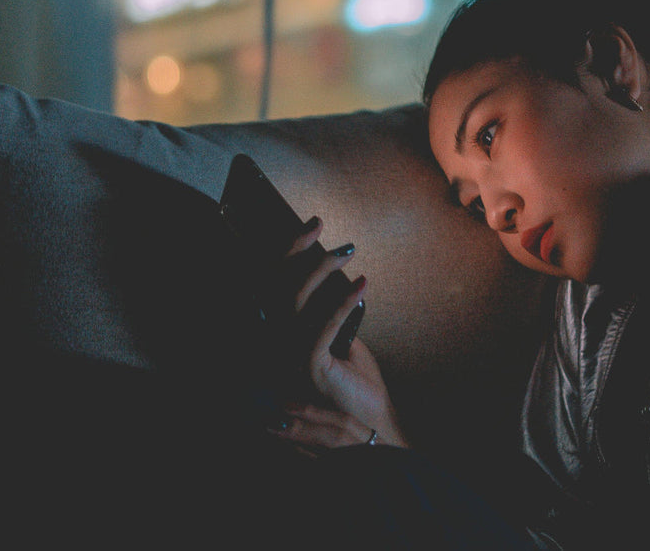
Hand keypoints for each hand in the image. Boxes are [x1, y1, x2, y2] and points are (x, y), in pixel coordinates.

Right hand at [271, 218, 409, 451]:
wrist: (372, 424)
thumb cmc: (358, 384)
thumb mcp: (344, 341)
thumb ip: (333, 317)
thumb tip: (339, 284)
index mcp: (284, 337)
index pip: (277, 288)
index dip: (289, 254)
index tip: (313, 226)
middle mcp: (279, 346)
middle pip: (278, 288)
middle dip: (298, 251)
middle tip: (321, 225)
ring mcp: (290, 358)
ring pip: (296, 302)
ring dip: (322, 270)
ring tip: (348, 252)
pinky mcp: (309, 369)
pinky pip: (323, 327)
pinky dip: (342, 303)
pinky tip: (362, 285)